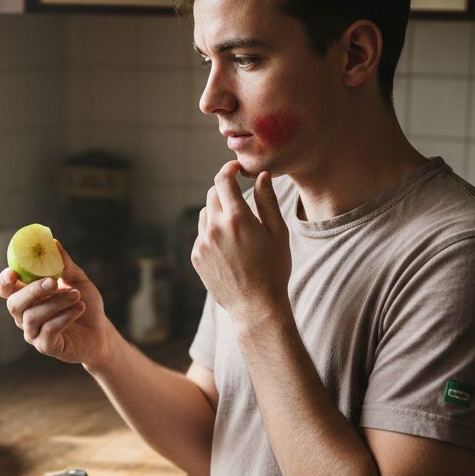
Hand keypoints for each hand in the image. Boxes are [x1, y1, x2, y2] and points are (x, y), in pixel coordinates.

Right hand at [0, 240, 113, 366]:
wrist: (100, 331)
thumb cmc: (84, 303)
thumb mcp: (77, 280)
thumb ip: (64, 264)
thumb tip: (53, 243)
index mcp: (27, 296)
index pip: (6, 289)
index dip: (4, 281)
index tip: (12, 272)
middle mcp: (25, 316)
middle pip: (14, 303)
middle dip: (33, 291)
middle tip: (53, 282)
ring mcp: (33, 333)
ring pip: (33, 316)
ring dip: (56, 303)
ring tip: (77, 295)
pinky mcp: (46, 346)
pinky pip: (49, 331)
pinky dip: (65, 317)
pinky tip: (79, 308)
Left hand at [192, 161, 291, 318]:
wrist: (256, 307)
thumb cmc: (273, 269)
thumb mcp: (278, 233)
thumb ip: (267, 201)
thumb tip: (262, 175)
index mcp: (237, 218)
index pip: (224, 180)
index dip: (229, 169)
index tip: (235, 168)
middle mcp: (215, 228)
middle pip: (213, 194)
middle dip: (226, 191)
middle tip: (241, 202)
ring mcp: (202, 243)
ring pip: (206, 213)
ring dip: (218, 213)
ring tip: (238, 231)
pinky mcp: (196, 256)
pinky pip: (201, 234)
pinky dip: (212, 233)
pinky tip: (230, 249)